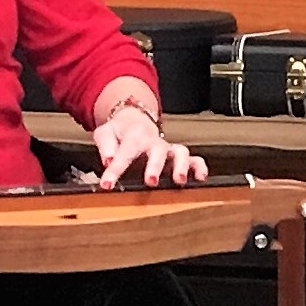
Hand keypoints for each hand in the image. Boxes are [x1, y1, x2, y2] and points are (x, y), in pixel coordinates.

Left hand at [90, 104, 208, 189]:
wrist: (134, 121)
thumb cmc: (120, 131)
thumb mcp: (105, 133)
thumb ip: (106, 146)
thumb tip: (108, 160)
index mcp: (134, 136)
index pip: (124, 153)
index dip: (115, 170)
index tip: (107, 184)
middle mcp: (154, 142)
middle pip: (158, 151)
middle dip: (155, 166)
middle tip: (151, 181)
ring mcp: (168, 149)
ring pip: (180, 153)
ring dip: (181, 166)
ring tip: (180, 180)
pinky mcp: (177, 155)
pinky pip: (193, 159)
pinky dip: (199, 167)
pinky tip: (200, 178)